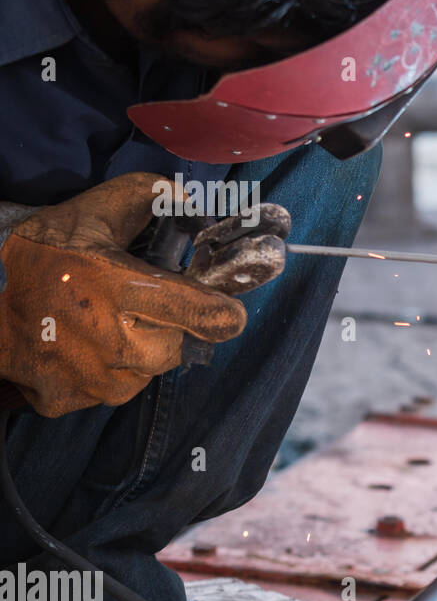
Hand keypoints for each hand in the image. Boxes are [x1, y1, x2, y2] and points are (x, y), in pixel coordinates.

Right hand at [0, 173, 246, 416]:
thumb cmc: (43, 257)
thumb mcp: (90, 214)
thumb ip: (146, 198)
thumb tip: (190, 201)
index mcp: (117, 288)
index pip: (201, 313)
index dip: (223, 312)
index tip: (228, 310)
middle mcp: (110, 342)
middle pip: (177, 346)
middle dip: (167, 327)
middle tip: (134, 309)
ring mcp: (91, 379)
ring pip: (147, 371)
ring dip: (137, 351)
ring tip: (101, 326)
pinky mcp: (70, 402)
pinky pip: (113, 390)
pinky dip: (105, 372)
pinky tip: (80, 348)